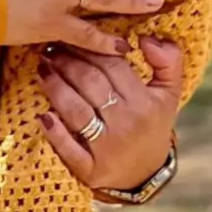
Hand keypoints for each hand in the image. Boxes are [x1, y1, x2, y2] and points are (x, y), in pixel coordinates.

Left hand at [36, 38, 181, 189]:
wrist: (146, 174)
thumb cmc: (153, 123)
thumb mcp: (170, 92)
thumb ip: (168, 60)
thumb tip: (147, 38)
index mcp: (144, 102)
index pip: (112, 66)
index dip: (90, 48)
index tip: (72, 37)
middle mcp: (126, 123)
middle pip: (90, 84)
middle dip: (67, 62)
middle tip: (50, 49)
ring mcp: (107, 148)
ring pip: (76, 111)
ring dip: (55, 88)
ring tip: (42, 70)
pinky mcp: (91, 169)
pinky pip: (69, 149)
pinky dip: (55, 133)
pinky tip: (43, 115)